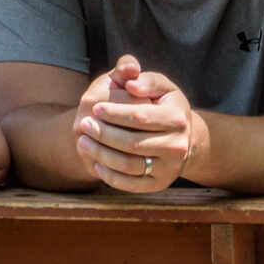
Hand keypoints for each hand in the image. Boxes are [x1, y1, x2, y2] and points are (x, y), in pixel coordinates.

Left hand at [73, 55, 193, 192]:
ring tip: (82, 142)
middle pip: (132, 143)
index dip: (115, 113)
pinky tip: (96, 163)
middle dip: (104, 134)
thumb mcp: (160, 85)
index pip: (140, 116)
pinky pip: (131, 184)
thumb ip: (145, 79)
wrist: (181, 136)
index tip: (95, 107)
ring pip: (129, 165)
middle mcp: (177, 145)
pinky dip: (110, 176)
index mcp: (177, 117)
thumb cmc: (163, 105)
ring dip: (102, 154)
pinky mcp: (160, 184)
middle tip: (83, 124)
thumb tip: (131, 83)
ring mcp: (170, 167)